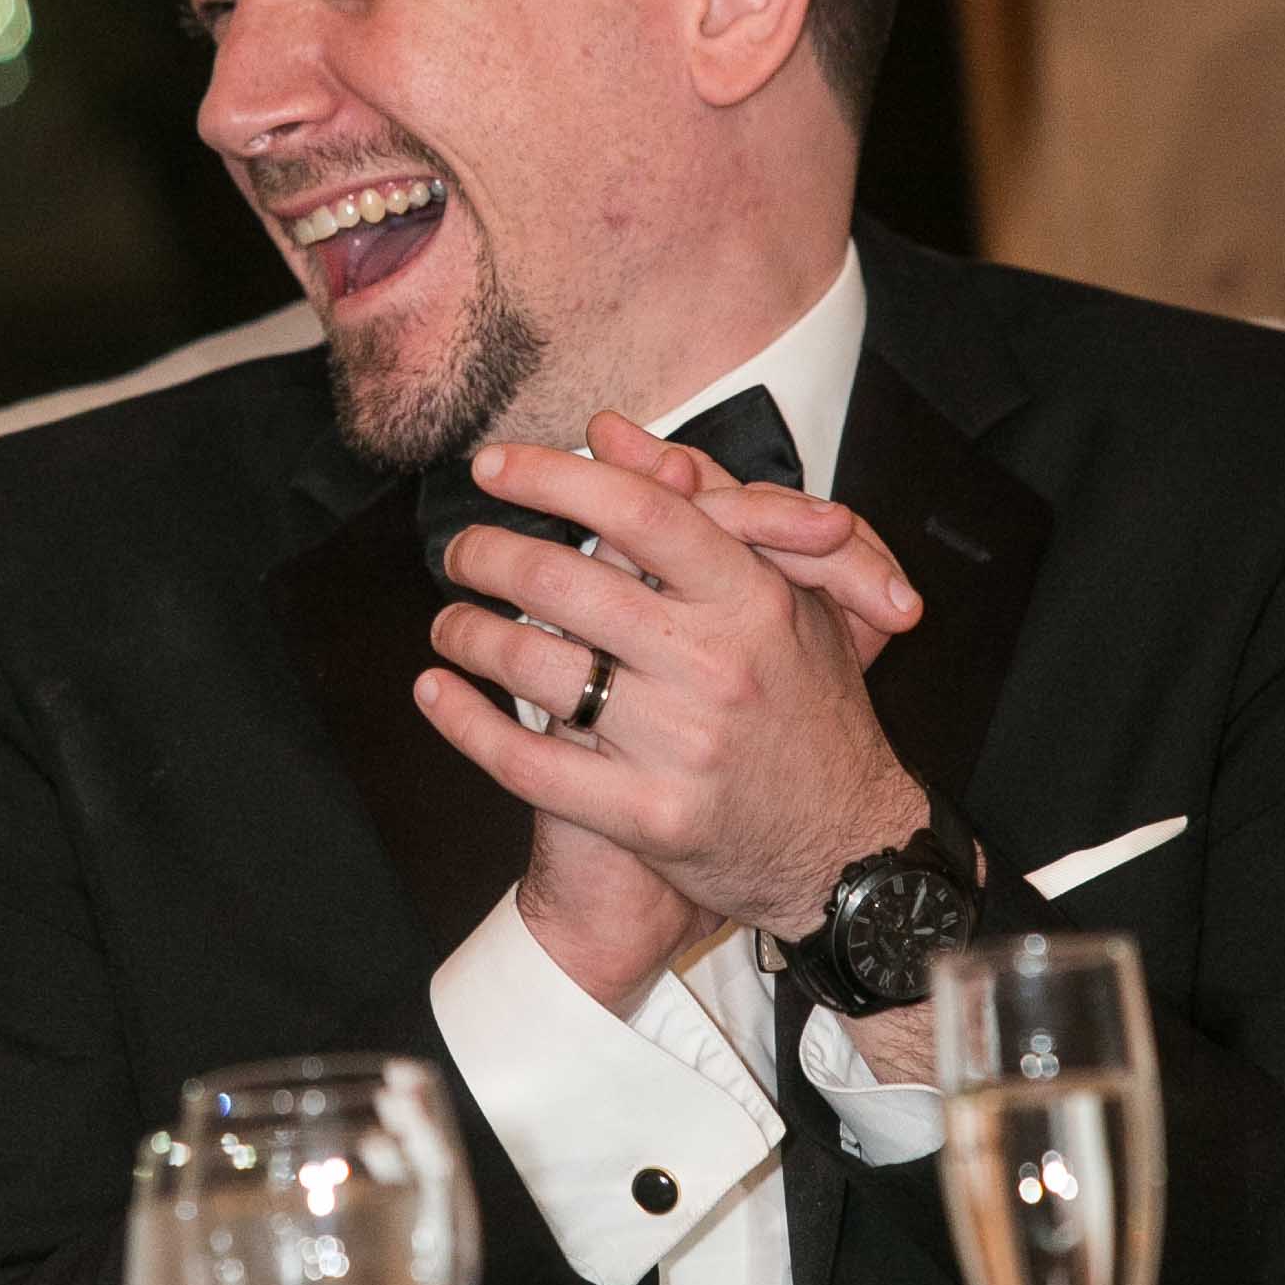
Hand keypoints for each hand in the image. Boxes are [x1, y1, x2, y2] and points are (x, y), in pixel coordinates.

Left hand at [416, 420, 928, 963]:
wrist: (849, 850)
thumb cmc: (812, 710)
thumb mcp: (784, 597)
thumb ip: (702, 504)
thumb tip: (608, 433)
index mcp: (755, 599)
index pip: (639, 510)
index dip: (553, 478)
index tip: (492, 467)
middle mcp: (718, 665)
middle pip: (565, 583)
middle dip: (488, 555)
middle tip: (461, 551)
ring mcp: (681, 745)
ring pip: (535, 667)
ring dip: (467, 634)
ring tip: (450, 622)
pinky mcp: (649, 817)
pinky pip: (528, 763)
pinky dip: (464, 722)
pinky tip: (435, 692)